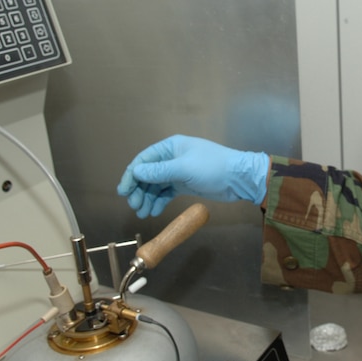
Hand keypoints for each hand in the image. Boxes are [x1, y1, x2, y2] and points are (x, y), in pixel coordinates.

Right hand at [116, 135, 269, 217]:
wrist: (239, 179)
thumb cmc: (213, 167)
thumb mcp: (184, 169)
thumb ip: (159, 171)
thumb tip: (135, 172)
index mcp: (171, 147)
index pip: (144, 160)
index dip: (131, 175)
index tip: (123, 191)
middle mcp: (172, 158)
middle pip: (148, 174)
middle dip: (139, 190)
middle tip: (134, 206)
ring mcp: (178, 172)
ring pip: (156, 185)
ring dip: (147, 198)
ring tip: (143, 213)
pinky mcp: (185, 184)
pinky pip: (166, 193)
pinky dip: (159, 202)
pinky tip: (153, 211)